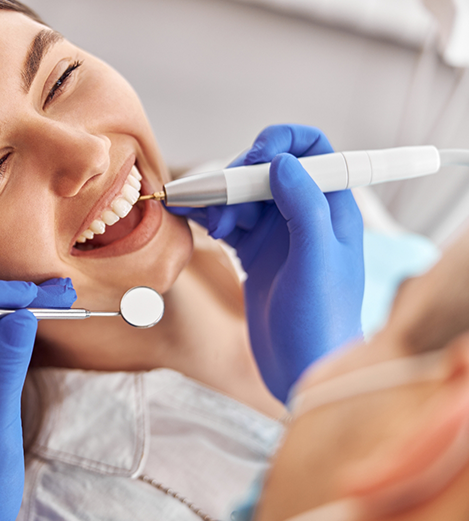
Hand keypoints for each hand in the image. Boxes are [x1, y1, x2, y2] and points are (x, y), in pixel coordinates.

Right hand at [170, 125, 363, 401]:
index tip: (253, 158)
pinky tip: (195, 222)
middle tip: (223, 206)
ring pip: (245, 196)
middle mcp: (305, 216)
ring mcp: (278, 236)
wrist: (301, 370)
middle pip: (268, 171)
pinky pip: (229, 222)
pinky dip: (211, 217)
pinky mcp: (255, 255)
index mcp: (332, 210)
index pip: (314, 151)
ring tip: (215, 229)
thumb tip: (282, 162)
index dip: (283, 143)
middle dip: (241, 180)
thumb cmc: (321, 321)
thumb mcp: (317, 260)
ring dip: (223, 203)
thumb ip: (304, 207)